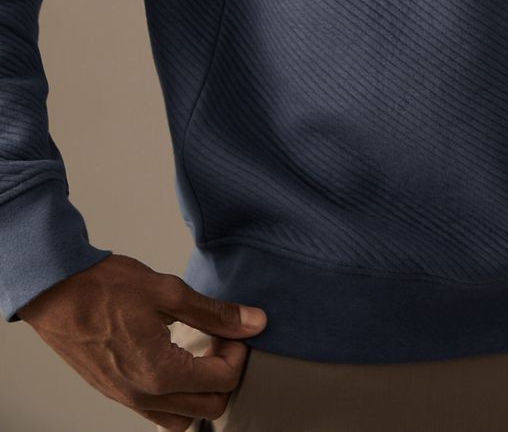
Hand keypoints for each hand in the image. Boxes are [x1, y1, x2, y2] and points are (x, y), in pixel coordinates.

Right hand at [17, 252, 267, 429]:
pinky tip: (175, 359)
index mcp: (161, 374)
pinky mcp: (116, 393)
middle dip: (224, 374)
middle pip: (209, 408)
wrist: (55, 294)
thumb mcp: (169, 291)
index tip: (232, 328)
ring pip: (183, 418)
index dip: (238, 352)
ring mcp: (127, 399)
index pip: (223, 381)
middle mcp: (144, 396)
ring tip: (199, 351)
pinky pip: (157, 412)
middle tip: (219, 339)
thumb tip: (254, 322)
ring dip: (201, 392)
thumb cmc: (105, 289)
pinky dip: (176, 395)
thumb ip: (214, 312)